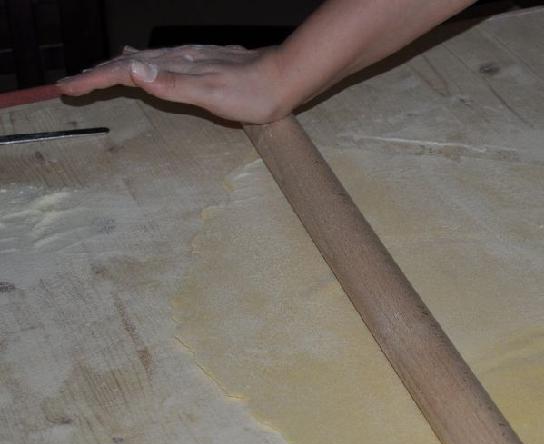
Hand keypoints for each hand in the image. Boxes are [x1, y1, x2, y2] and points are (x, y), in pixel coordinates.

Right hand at [56, 45, 291, 123]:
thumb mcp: (211, 94)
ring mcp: (189, 60)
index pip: (124, 71)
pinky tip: (140, 63)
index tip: (68, 87)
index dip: (94, 80)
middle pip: (127, 64)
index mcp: (174, 66)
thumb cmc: (252, 92)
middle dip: (96, 73)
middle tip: (69, 84)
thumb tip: (133, 69)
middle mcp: (178, 59)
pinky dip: (140, 64)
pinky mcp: (200, 64)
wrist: (285, 79)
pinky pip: (159, 62)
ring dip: (115, 68)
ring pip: (142, 62)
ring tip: (95, 73)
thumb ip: (172, 84)